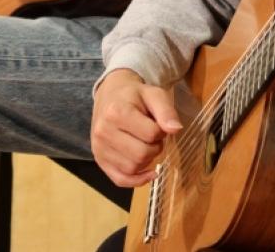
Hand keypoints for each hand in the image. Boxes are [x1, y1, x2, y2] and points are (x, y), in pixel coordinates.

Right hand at [91, 69, 182, 186]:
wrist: (110, 95)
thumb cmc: (134, 95)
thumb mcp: (153, 94)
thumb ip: (166, 111)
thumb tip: (176, 129)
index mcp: (117, 112)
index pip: (151, 134)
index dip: (162, 131)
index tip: (159, 124)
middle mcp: (103, 132)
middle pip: (141, 154)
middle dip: (155, 147)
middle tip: (153, 136)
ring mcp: (99, 148)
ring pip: (132, 168)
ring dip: (147, 160)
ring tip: (145, 144)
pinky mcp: (99, 160)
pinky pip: (120, 180)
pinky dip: (137, 180)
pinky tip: (149, 172)